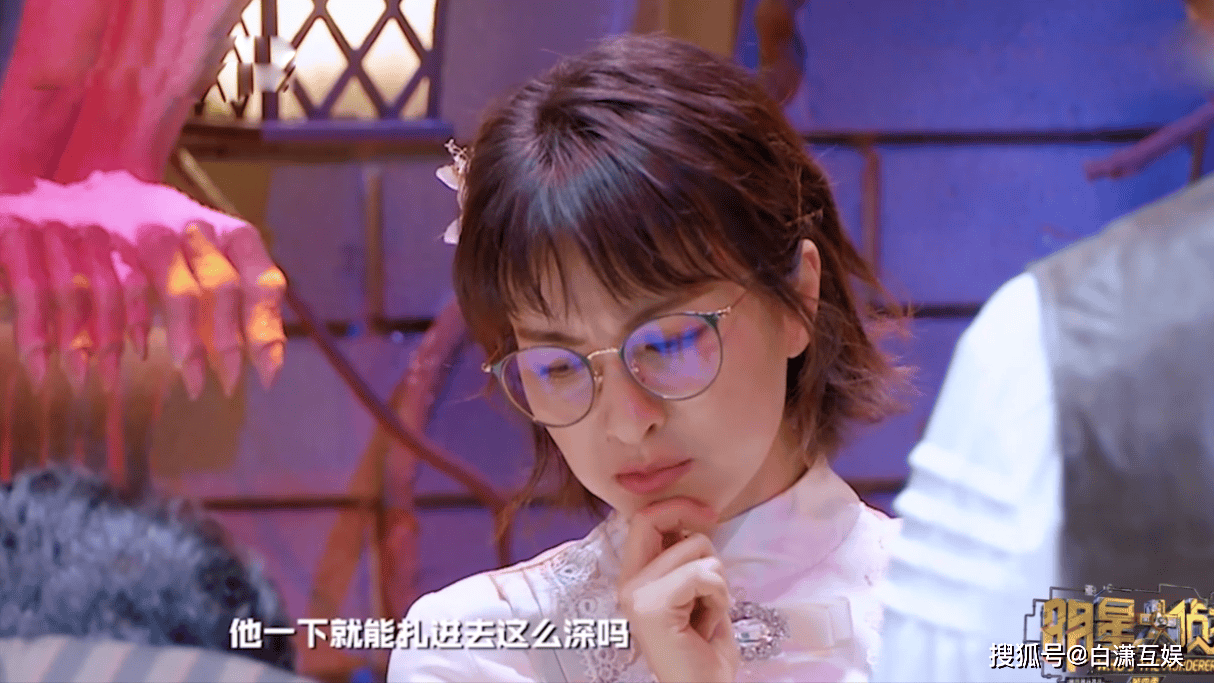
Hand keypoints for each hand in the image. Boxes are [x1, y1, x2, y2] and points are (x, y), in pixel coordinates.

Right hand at [0, 172, 285, 398]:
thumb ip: (242, 287)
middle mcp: (196, 226)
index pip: (262, 280)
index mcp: (229, 230)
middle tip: (231, 385)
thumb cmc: (173, 226)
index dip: (268, 328)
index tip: (269, 373)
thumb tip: (270, 353)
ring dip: (189, 345)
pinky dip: (136, 328)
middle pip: (223, 289)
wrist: (103, 174)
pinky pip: (128, 292)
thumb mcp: (216, 246)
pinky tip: (140, 355)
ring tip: (194, 384)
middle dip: (230, 342)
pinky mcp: (108, 239)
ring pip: (180, 295)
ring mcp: (152, 230)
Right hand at [618, 498, 739, 682]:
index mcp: (635, 578)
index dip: (675, 507)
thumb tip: (694, 522)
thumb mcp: (696, 594)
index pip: (643, 519)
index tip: (707, 515)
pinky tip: (708, 622)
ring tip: (706, 612)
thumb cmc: (704, 649)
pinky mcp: (652, 606)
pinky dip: (719, 597)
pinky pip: (704, 575)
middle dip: (694, 525)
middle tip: (714, 552)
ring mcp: (637, 594)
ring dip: (717, 581)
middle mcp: (628, 583)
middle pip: (656, 520)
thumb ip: (687, 561)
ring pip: (695, 548)